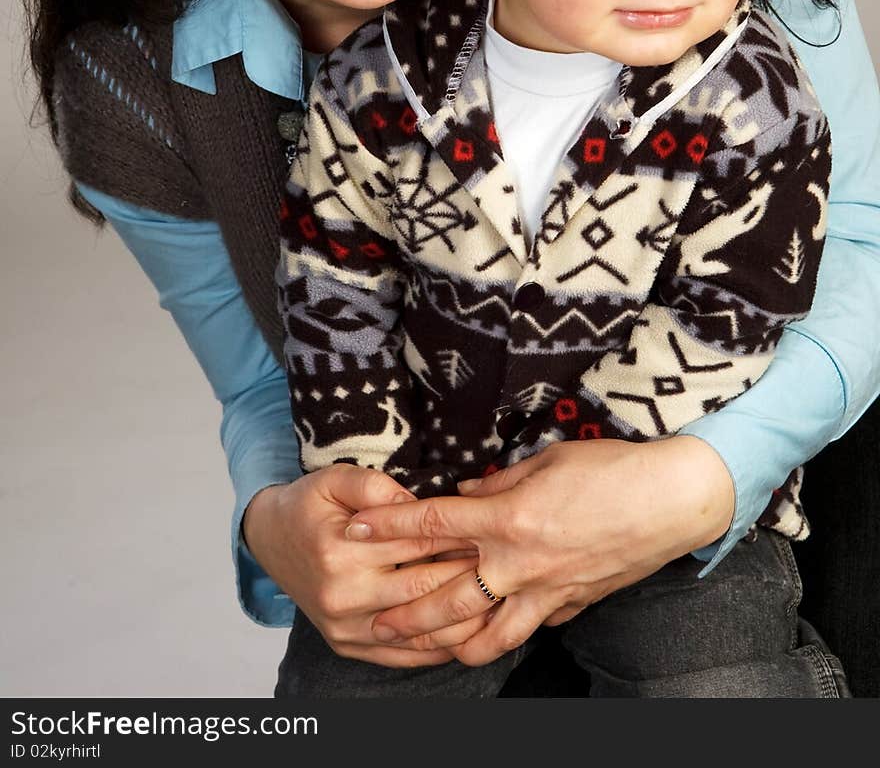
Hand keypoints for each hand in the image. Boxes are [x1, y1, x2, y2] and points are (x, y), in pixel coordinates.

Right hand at [242, 466, 477, 665]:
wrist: (269, 540)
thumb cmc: (308, 505)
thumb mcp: (335, 478)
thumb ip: (376, 486)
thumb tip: (418, 504)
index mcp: (342, 552)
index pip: (416, 542)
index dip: (458, 534)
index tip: (492, 529)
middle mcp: (344, 596)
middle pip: (425, 588)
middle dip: (469, 575)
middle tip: (506, 562)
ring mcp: (346, 628)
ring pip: (420, 630)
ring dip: (463, 619)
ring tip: (500, 601)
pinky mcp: (348, 646)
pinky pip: (403, 656)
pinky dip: (438, 648)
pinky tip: (468, 633)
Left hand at [346, 436, 734, 664]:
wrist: (670, 500)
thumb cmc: (610, 469)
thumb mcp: (547, 459)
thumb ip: (500, 479)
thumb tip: (466, 488)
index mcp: (508, 516)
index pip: (433, 523)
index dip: (390, 526)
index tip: (357, 528)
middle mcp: (519, 562)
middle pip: (445, 596)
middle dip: (403, 610)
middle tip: (373, 619)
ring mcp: (545, 591)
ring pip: (483, 635)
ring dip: (445, 642)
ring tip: (417, 645)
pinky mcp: (569, 605)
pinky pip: (524, 631)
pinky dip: (497, 638)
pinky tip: (479, 638)